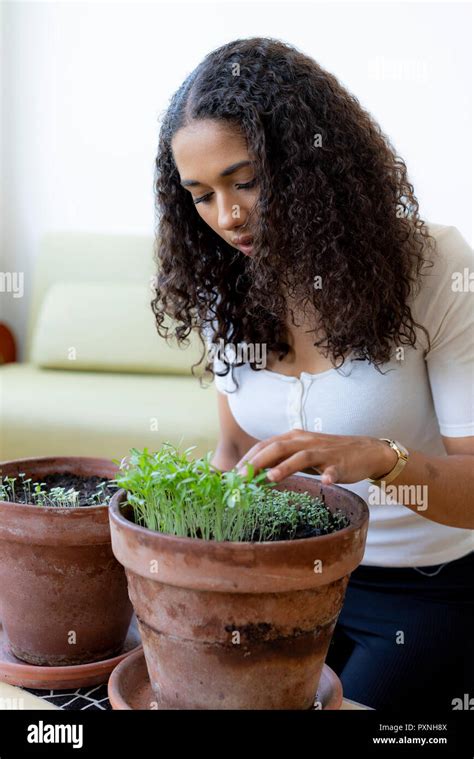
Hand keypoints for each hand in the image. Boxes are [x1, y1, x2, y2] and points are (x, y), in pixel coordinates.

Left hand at [235, 429, 397, 484]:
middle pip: (278, 447)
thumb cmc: (328, 455)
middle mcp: (306, 441)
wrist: (365, 451)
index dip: (248, 458)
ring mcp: (324, 452)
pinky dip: (329, 474)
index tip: (233, 473)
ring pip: (302, 456)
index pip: (266, 445)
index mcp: (294, 438)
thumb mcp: (301, 454)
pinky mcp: (340, 463)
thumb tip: (255, 472)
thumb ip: (281, 459)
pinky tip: (326, 481)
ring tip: (271, 478)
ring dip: (286, 467)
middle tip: (242, 478)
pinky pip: (334, 469)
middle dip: (258, 461)